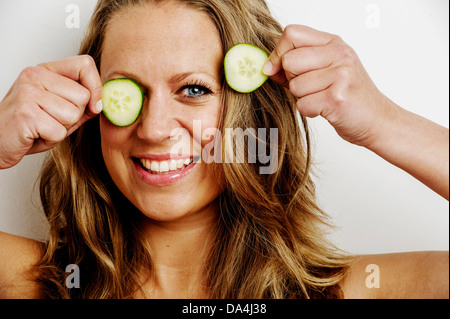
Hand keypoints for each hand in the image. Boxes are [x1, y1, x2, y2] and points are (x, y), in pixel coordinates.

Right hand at [0, 55, 102, 168]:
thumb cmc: (29, 126)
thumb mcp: (60, 110)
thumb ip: (82, 103)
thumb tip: (102, 102)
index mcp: (45, 70)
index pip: (85, 64)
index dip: (96, 86)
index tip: (93, 104)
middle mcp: (35, 76)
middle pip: (83, 96)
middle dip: (74, 116)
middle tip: (51, 119)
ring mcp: (28, 93)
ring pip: (73, 115)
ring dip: (62, 129)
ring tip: (42, 126)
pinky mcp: (25, 113)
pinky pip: (59, 131)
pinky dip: (51, 139)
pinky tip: (35, 134)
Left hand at [264, 24, 392, 147]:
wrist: (377, 120)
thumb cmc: (348, 95)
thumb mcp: (325, 70)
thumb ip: (297, 64)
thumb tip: (266, 67)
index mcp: (334, 43)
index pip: (291, 33)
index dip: (278, 53)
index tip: (277, 69)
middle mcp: (339, 54)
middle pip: (289, 61)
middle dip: (292, 79)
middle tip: (311, 87)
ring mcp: (341, 75)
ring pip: (294, 85)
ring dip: (302, 98)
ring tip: (322, 98)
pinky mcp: (337, 98)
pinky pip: (302, 104)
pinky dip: (309, 111)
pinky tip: (325, 109)